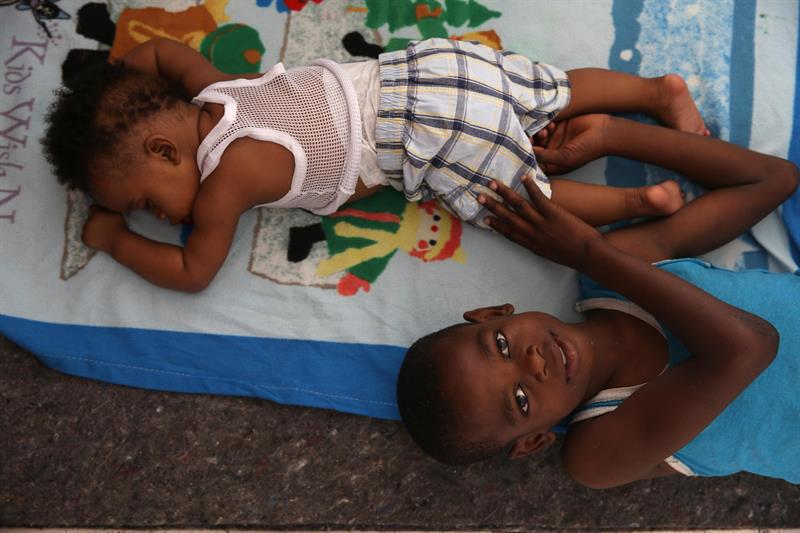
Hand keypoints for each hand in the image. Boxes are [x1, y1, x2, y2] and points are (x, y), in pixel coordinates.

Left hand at [82, 205, 126, 251]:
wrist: (119, 241)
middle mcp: (88, 220)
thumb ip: (106, 208)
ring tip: (102, 233)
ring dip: (92, 229)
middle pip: (89, 218)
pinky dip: (90, 237)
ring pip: (86, 227)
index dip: (98, 212)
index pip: (93, 208)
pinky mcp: (84, 239)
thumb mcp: (116, 212)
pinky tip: (98, 238)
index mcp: (95, 213)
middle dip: (95, 221)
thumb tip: (103, 203)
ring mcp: (85, 230)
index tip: (103, 216)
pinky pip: (85, 236)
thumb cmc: (120, 226)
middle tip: (104, 227)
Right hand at [479, 176, 602, 270]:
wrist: (587, 255)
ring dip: (504, 193)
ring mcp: (541, 222)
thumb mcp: (549, 253)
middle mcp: (531, 232)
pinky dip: (530, 187)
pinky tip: (523, 177)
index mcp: (530, 243)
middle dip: (492, 206)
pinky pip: (538, 197)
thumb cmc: (571, 255)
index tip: (484, 218)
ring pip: (518, 205)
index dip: (495, 224)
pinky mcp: (553, 213)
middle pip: (507, 217)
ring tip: (493, 183)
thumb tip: (532, 239)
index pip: (508, 232)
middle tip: (478, 196)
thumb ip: (538, 244)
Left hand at [531, 114, 609, 174]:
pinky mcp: (558, 125)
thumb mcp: (565, 157)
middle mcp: (551, 151)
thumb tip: (529, 152)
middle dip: (530, 143)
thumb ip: (546, 156)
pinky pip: (545, 124)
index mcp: (553, 164)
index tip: (522, 151)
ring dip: (538, 133)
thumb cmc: (587, 149)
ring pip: (537, 135)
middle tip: (531, 138)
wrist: (605, 132)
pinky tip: (552, 125)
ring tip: (546, 131)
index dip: (526, 157)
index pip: (534, 162)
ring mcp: (554, 138)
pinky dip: (545, 124)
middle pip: (533, 148)